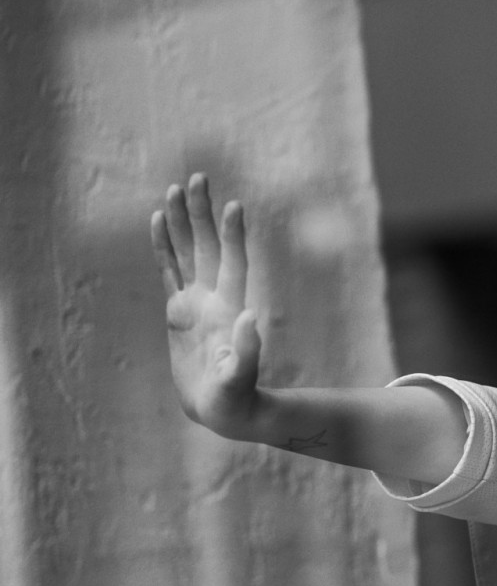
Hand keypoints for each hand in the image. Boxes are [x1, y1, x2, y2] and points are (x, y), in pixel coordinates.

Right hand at [151, 173, 261, 438]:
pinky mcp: (178, 311)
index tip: (234, 205)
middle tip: (198, 177)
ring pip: (186, 253)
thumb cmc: (235, 397)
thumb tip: (250, 317)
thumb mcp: (240, 376)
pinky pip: (168, 271)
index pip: (233, 263)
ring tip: (174, 188)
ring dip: (180, 222)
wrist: (223, 408)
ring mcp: (196, 301)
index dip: (233, 236)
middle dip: (201, 214)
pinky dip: (162, 247)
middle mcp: (215, 298)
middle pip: (208, 247)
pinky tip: (156, 221)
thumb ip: (246, 349)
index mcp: (231, 308)